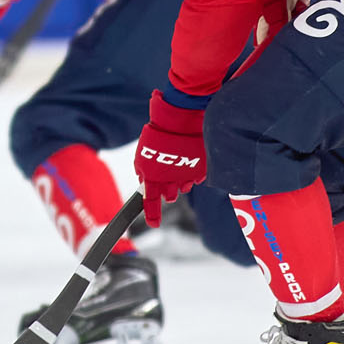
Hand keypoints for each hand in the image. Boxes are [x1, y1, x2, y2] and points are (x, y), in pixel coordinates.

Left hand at [133, 91, 206, 226]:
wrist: (180, 118)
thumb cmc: (158, 134)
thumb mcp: (144, 155)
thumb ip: (145, 172)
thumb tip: (145, 184)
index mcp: (152, 176)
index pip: (151, 201)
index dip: (152, 215)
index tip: (154, 224)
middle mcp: (170, 180)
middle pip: (169, 196)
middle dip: (167, 191)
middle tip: (167, 177)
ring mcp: (186, 176)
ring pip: (183, 188)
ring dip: (179, 182)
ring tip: (177, 164)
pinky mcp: (200, 170)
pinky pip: (195, 179)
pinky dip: (191, 173)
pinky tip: (187, 160)